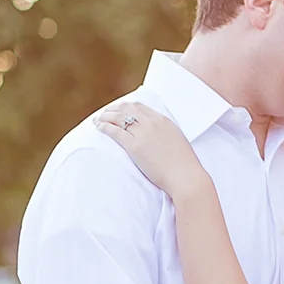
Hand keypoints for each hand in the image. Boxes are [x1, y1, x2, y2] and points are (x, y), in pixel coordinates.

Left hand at [95, 102, 209, 198]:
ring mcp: (143, 133)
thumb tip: (159, 138)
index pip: (140, 107)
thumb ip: (166, 135)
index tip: (119, 109)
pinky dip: (105, 126)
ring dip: (106, 116)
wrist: (185, 176)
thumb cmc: (184, 165)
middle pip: (127, 109)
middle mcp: (152, 123)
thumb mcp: (177, 141)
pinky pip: (116, 131)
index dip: (126, 106)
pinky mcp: (134, 146)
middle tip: (105, 113)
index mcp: (163, 120)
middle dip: (114, 109)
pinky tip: (99, 127)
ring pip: (119, 117)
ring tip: (97, 119)